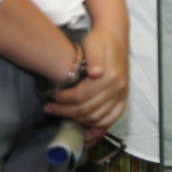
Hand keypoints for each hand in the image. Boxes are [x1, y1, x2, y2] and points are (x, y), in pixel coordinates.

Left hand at [45, 26, 127, 144]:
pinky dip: (99, 130)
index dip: (63, 100)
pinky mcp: (121, 97)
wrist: (115, 34)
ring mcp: (121, 94)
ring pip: (97, 118)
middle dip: (65, 112)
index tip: (50, 97)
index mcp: (110, 76)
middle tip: (49, 108)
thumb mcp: (94, 44)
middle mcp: (118, 88)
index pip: (81, 97)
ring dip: (78, 122)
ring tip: (62, 117)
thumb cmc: (100, 39)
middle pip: (87, 110)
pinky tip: (86, 137)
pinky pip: (111, 119)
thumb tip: (95, 73)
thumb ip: (95, 58)